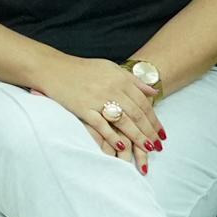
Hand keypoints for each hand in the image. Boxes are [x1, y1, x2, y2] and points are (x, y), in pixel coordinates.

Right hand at [32, 55, 157, 164]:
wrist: (54, 68)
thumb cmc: (83, 69)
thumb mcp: (111, 68)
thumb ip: (132, 80)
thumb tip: (152, 91)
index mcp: (121, 78)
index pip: (144, 103)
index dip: (154, 119)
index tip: (162, 133)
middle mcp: (112, 88)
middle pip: (137, 114)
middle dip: (150, 131)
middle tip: (158, 146)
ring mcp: (97, 99)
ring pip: (124, 121)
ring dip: (137, 137)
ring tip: (147, 148)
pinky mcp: (83, 109)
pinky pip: (102, 126)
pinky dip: (113, 137)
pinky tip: (122, 147)